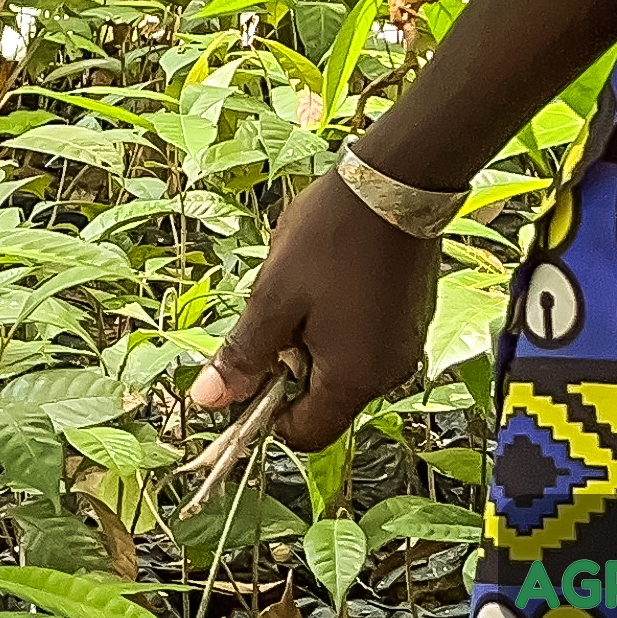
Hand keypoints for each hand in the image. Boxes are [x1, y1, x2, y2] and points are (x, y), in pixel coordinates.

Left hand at [189, 171, 438, 449]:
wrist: (397, 182)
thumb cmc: (331, 238)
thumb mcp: (273, 297)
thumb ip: (243, 355)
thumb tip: (206, 402)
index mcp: (353, 379)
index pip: (305, 435)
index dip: (266, 413)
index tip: (247, 368)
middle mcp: (387, 374)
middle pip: (322, 400)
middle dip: (287, 366)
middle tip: (276, 310)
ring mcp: (403, 346)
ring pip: (339, 367)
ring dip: (309, 339)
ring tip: (302, 286)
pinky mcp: (410, 321)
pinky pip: (362, 342)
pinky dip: (336, 323)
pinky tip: (327, 278)